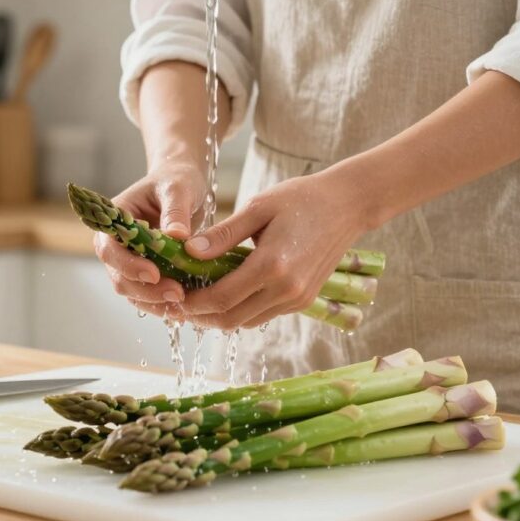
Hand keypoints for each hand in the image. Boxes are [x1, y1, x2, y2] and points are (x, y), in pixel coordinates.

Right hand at [94, 160, 206, 318]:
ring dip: (156, 302)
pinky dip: (164, 303)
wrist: (184, 185)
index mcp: (114, 220)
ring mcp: (130, 261)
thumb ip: (176, 210)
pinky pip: (150, 295)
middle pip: (120, 277)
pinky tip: (186, 306)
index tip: (154, 273)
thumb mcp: (178, 188)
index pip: (110, 249)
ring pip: (134, 292)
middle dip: (146, 290)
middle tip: (177, 293)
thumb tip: (177, 236)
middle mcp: (117, 244)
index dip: (128, 265)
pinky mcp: (147, 272)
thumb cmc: (177, 180)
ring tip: (184, 303)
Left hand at [179, 172, 368, 329]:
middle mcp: (286, 289)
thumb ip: (222, 234)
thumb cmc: (300, 199)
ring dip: (219, 316)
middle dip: (200, 316)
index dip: (192, 303)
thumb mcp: (257, 208)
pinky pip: (264, 314)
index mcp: (272, 265)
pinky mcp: (304, 300)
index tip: (172, 297)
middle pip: (231, 319)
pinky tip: (225, 295)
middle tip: (177, 305)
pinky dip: (241, 310)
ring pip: (247, 322)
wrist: (347, 205)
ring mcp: (297, 299)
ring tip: (196, 300)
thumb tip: (188, 252)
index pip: (221, 298)